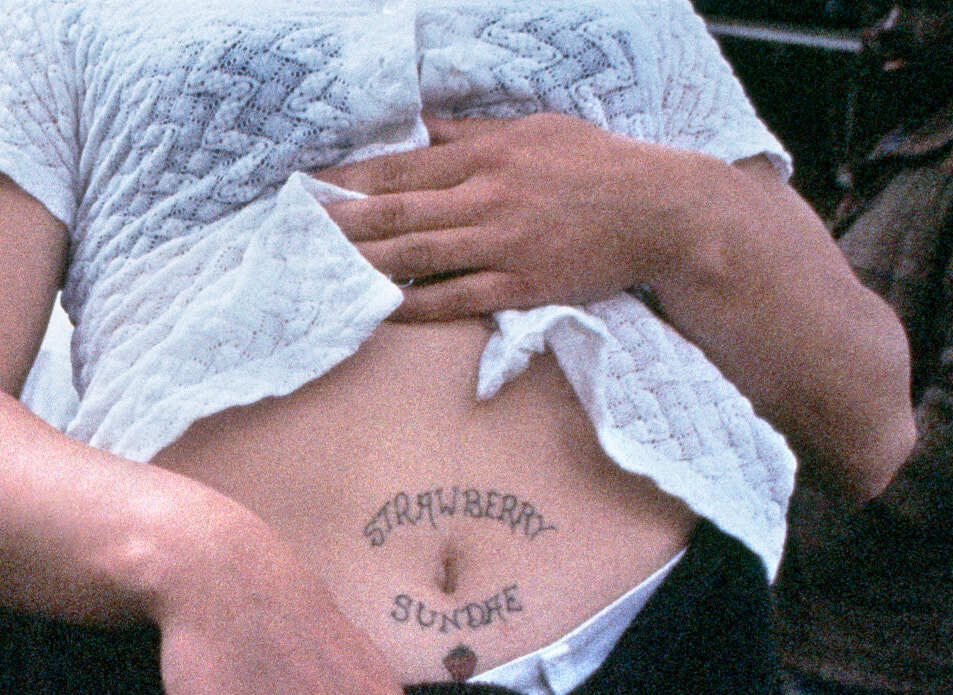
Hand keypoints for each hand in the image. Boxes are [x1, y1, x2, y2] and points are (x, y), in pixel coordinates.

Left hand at [314, 114, 711, 319]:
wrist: (662, 212)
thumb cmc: (597, 165)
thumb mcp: (535, 129)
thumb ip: (473, 133)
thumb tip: (421, 129)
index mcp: (487, 154)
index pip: (400, 167)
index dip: (347, 180)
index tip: (306, 189)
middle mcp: (487, 197)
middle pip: (396, 210)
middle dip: (337, 223)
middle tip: (290, 233)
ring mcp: (502, 243)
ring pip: (416, 254)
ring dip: (361, 263)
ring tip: (316, 272)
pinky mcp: (520, 285)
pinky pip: (453, 298)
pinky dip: (412, 304)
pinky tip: (376, 308)